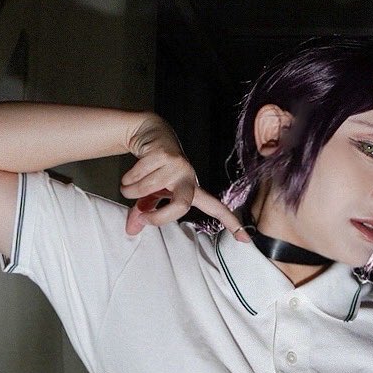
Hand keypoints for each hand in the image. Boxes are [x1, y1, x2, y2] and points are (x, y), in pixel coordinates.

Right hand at [120, 128, 250, 242]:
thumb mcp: (150, 194)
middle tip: (142, 214)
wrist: (149, 134)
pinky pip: (137, 176)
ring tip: (131, 184)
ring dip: (130, 190)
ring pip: (146, 189)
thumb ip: (143, 212)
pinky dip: (126, 179)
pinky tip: (131, 172)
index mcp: (191, 190)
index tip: (245, 239)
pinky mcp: (164, 153)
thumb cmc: (154, 168)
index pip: (215, 208)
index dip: (230, 222)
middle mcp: (189, 177)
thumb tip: (131, 229)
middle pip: (182, 205)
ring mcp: (178, 164)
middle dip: (158, 216)